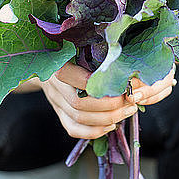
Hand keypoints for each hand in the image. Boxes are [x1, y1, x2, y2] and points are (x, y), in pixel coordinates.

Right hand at [40, 62, 175, 138]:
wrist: (47, 60)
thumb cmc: (72, 50)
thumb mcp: (82, 47)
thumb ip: (101, 56)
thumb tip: (132, 68)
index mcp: (61, 64)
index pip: (80, 79)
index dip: (103, 86)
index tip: (125, 84)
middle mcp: (55, 84)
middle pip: (80, 103)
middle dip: (109, 106)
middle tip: (131, 102)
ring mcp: (55, 101)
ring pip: (78, 118)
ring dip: (106, 119)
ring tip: (126, 112)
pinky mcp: (59, 113)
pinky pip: (72, 129)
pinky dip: (93, 131)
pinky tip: (110, 126)